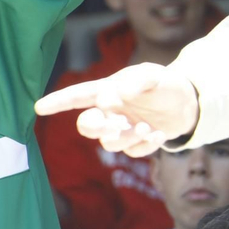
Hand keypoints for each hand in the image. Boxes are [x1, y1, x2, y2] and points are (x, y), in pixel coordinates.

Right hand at [34, 62, 199, 157]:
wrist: (189, 104)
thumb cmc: (164, 85)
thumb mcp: (153, 75)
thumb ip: (136, 81)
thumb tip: (115, 96)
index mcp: (107, 92)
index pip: (77, 97)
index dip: (58, 102)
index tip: (39, 107)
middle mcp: (110, 113)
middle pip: (87, 126)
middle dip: (94, 128)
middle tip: (113, 124)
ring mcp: (122, 130)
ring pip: (109, 143)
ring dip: (125, 136)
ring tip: (145, 127)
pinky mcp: (136, 145)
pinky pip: (132, 152)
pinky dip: (144, 145)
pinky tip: (158, 134)